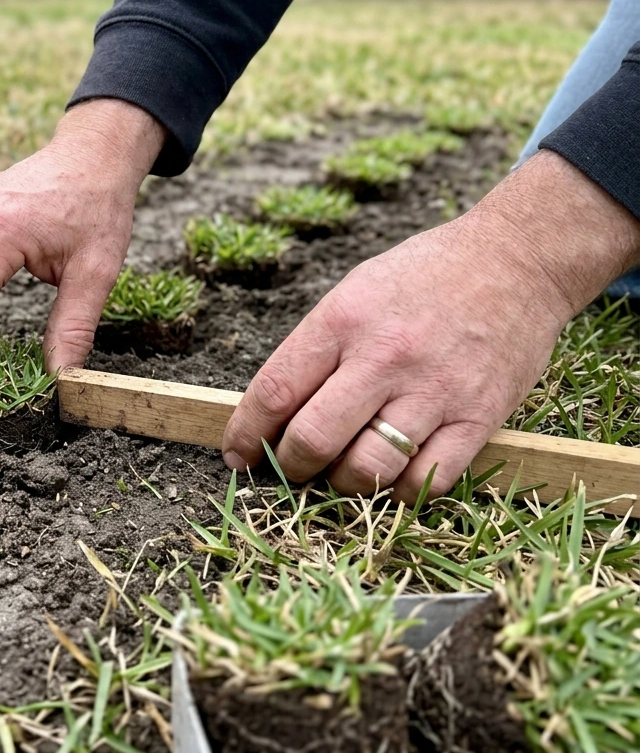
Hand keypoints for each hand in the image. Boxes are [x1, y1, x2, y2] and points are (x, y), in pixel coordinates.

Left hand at [222, 151, 639, 501]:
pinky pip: (428, 481)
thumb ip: (315, 349)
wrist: (516, 258)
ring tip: (341, 474)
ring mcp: (434, 390)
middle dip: (289, 466)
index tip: (236, 455)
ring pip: (367, 470)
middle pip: (313, 439)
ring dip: (342, 485)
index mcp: (343, 320)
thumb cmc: (422, 276)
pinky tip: (390, 478)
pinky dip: (399, 493)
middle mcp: (384, 357)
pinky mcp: (479, 416)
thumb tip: (272, 412)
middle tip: (289, 469)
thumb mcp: (353, 291)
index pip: (275, 391)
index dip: (246, 433)